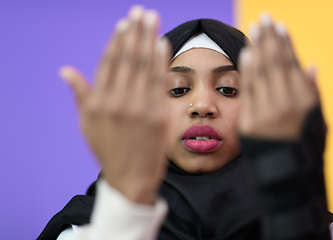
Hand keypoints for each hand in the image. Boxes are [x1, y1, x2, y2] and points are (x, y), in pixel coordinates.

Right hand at [59, 6, 170, 203]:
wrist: (131, 176)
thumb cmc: (108, 149)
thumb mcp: (87, 124)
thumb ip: (80, 94)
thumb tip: (65, 70)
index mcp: (98, 102)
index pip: (109, 62)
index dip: (117, 40)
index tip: (124, 23)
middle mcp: (118, 102)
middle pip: (127, 58)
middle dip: (135, 31)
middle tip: (140, 11)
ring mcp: (140, 108)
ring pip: (144, 65)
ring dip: (149, 38)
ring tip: (152, 18)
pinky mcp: (159, 114)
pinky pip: (160, 81)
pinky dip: (161, 60)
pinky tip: (162, 43)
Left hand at [238, 14, 319, 139]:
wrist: (286, 175)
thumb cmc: (303, 146)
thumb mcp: (318, 120)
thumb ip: (313, 92)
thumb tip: (311, 65)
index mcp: (306, 101)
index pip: (292, 64)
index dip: (285, 43)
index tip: (279, 26)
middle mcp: (287, 104)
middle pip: (275, 63)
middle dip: (268, 38)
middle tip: (263, 18)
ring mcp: (267, 113)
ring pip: (261, 73)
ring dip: (257, 48)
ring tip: (254, 29)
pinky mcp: (249, 122)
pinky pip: (248, 91)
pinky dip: (247, 71)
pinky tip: (245, 53)